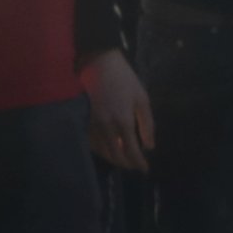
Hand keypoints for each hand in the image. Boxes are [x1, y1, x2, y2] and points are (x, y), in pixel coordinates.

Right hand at [84, 50, 154, 170]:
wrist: (98, 63)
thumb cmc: (124, 79)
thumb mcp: (142, 98)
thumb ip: (147, 124)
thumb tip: (149, 146)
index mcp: (123, 122)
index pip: (132, 152)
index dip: (139, 164)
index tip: (145, 169)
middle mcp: (106, 128)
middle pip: (116, 156)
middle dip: (127, 164)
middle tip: (134, 166)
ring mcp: (92, 126)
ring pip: (103, 152)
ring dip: (114, 159)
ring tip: (123, 160)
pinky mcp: (83, 121)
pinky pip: (92, 144)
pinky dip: (102, 151)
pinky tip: (108, 149)